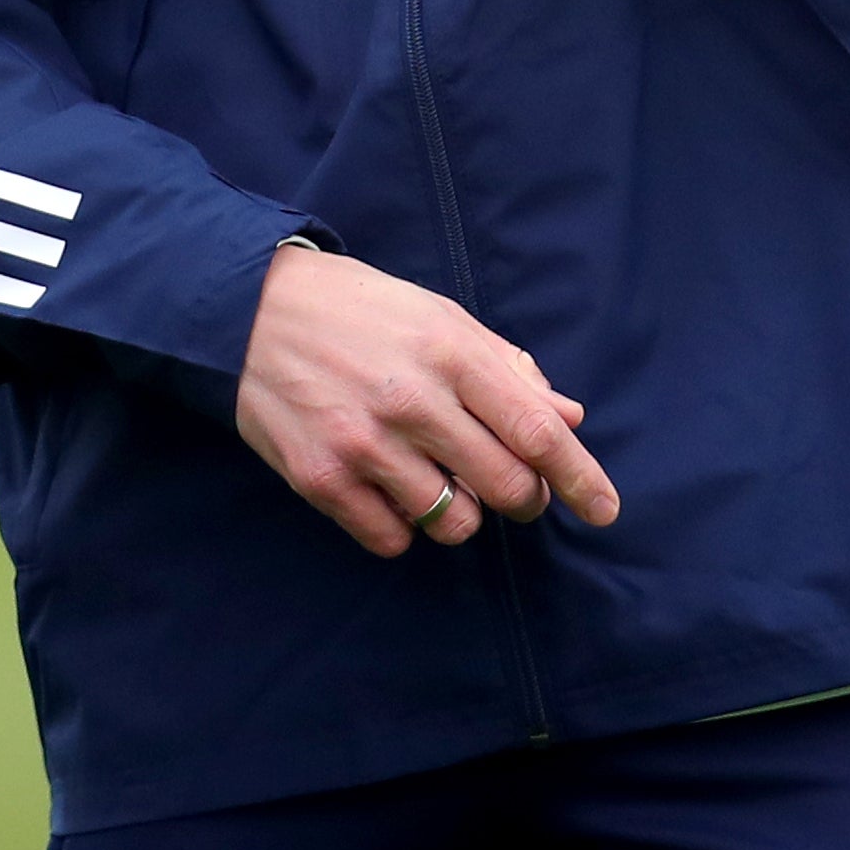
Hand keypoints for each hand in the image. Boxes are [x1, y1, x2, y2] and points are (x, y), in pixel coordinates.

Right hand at [232, 244, 618, 556]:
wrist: (246, 309)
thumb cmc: (357, 310)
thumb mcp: (437, 317)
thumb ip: (506, 368)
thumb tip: (569, 419)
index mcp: (449, 351)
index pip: (536, 431)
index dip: (579, 477)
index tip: (604, 509)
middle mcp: (411, 400)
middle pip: (506, 488)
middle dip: (522, 498)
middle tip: (510, 488)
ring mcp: (364, 444)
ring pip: (455, 523)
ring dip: (459, 511)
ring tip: (432, 476)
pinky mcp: (321, 478)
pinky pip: (393, 539)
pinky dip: (402, 525)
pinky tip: (386, 488)